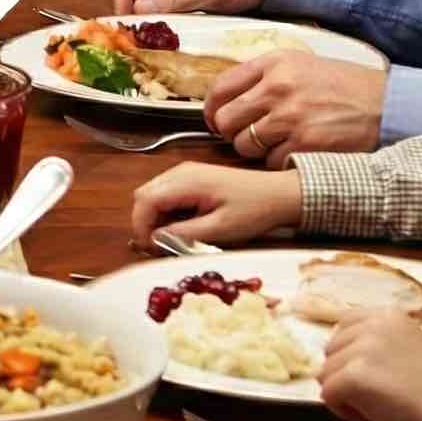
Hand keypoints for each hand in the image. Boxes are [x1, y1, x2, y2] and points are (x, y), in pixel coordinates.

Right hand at [128, 162, 303, 244]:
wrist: (280, 194)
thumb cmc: (254, 210)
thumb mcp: (220, 229)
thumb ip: (184, 234)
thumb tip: (155, 240)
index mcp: (186, 181)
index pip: (145, 200)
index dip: (141, 226)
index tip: (149, 248)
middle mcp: (181, 172)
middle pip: (144, 195)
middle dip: (145, 222)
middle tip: (159, 246)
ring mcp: (186, 173)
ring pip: (153, 195)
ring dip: (156, 218)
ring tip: (174, 239)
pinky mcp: (193, 178)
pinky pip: (167, 194)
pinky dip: (167, 212)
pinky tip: (184, 226)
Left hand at [203, 52, 387, 166]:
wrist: (387, 104)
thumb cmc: (344, 87)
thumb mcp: (301, 65)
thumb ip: (263, 77)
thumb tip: (226, 101)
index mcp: (274, 63)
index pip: (220, 88)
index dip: (212, 109)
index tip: (215, 119)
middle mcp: (278, 87)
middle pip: (225, 121)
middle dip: (232, 133)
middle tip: (247, 136)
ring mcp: (290, 117)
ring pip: (244, 145)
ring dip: (255, 150)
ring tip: (278, 142)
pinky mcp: (304, 144)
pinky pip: (270, 162)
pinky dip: (279, 162)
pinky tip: (298, 150)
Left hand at [317, 311, 421, 420]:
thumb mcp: (407, 349)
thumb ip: (376, 344)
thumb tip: (339, 357)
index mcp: (388, 315)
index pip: (344, 325)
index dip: (350, 354)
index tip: (372, 373)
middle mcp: (374, 324)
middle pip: (331, 350)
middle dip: (345, 375)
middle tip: (377, 394)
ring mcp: (363, 348)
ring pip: (325, 373)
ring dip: (344, 394)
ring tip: (376, 405)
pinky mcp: (355, 375)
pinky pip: (327, 393)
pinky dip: (341, 410)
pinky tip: (369, 415)